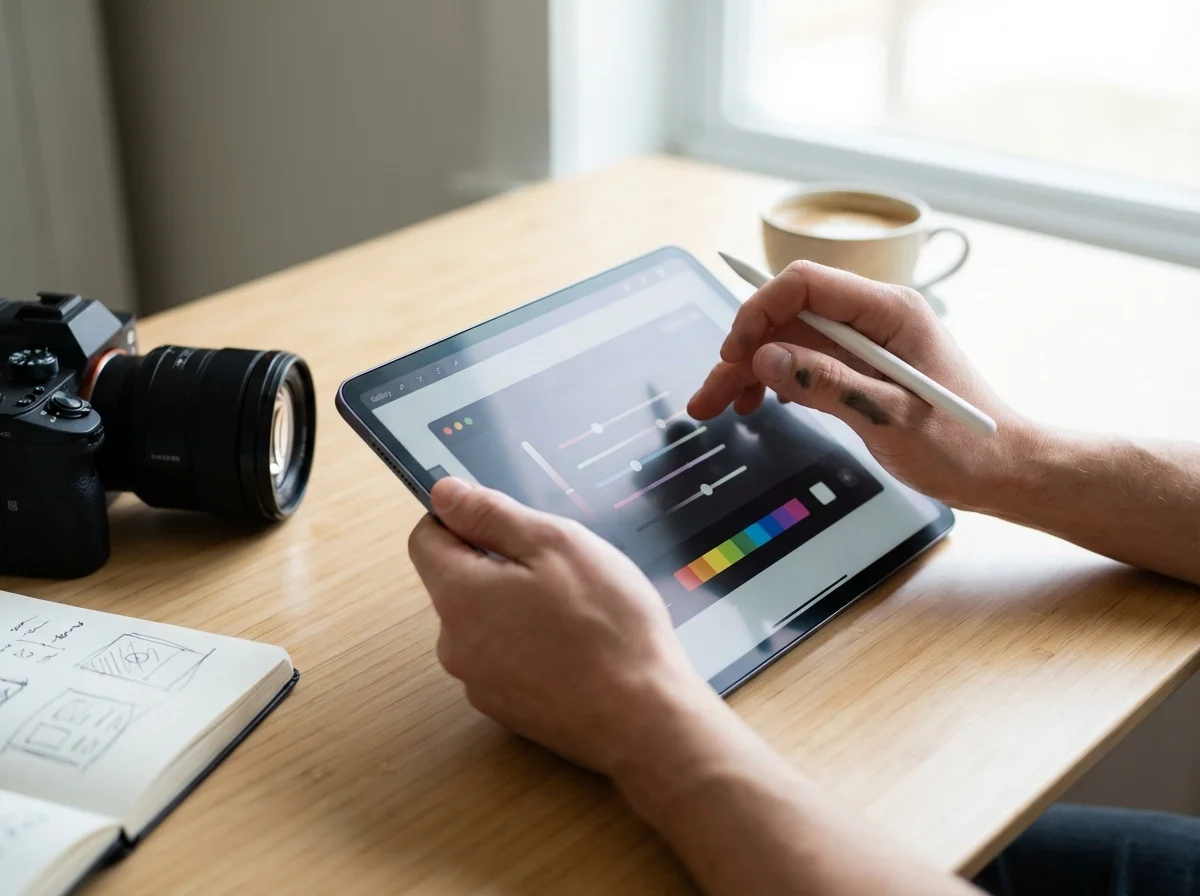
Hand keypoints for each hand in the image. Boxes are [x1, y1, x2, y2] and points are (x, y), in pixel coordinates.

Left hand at [407, 478, 721, 777]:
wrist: (644, 720)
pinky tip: (575, 647)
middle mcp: (454, 644)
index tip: (504, 521)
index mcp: (459, 595)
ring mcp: (478, 682)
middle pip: (458, 581)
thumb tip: (444, 493)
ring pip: (485, 621)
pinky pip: (505, 658)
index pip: (426, 538)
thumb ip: (491, 515)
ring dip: (517, 607)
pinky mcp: (505, 709)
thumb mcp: (556, 544)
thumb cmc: (607, 628)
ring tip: (575, 613)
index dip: (462, 519)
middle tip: (560, 569)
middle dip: (500, 565)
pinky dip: (531, 645)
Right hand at [687, 261, 1039, 510]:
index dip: (760, 310)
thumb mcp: (891, 417)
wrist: (1001, 469)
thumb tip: (767, 357)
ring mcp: (865, 344)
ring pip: (788, 342)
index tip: (735, 352)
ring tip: (715, 407)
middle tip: (710, 394)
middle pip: (788, 316)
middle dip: (743, 351)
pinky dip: (774, 382)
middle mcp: (873, 319)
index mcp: (890, 312)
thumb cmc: (962, 445)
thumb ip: (828, 383)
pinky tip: (756, 405)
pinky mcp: (859, 369)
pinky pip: (804, 363)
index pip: (807, 284)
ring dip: (749, 372)